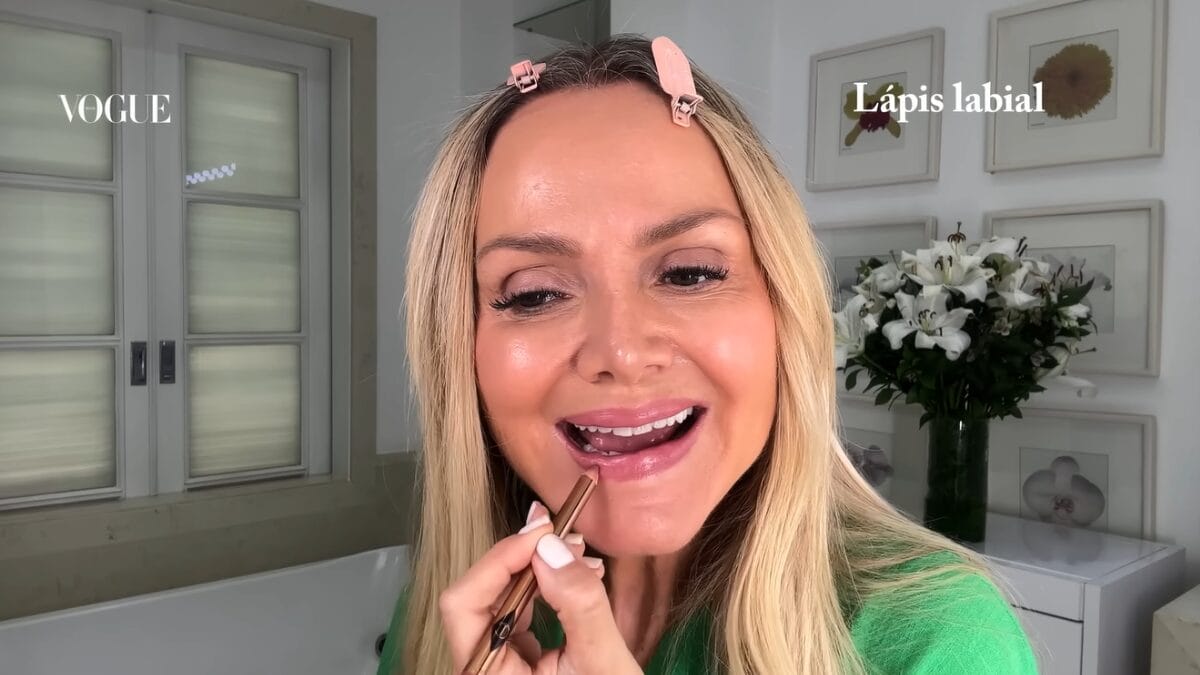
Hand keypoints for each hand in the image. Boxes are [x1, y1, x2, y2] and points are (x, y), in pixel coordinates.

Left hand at [439, 501, 641, 674]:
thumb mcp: (603, 664)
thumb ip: (579, 605)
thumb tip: (551, 546)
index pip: (465, 603)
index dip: (499, 560)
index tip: (544, 532)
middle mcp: (483, 673)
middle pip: (477, 598)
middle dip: (519, 559)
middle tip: (563, 532)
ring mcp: (498, 669)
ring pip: (498, 603)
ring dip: (535, 570)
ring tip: (580, 552)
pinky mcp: (516, 666)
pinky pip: (517, 617)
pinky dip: (544, 590)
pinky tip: (578, 576)